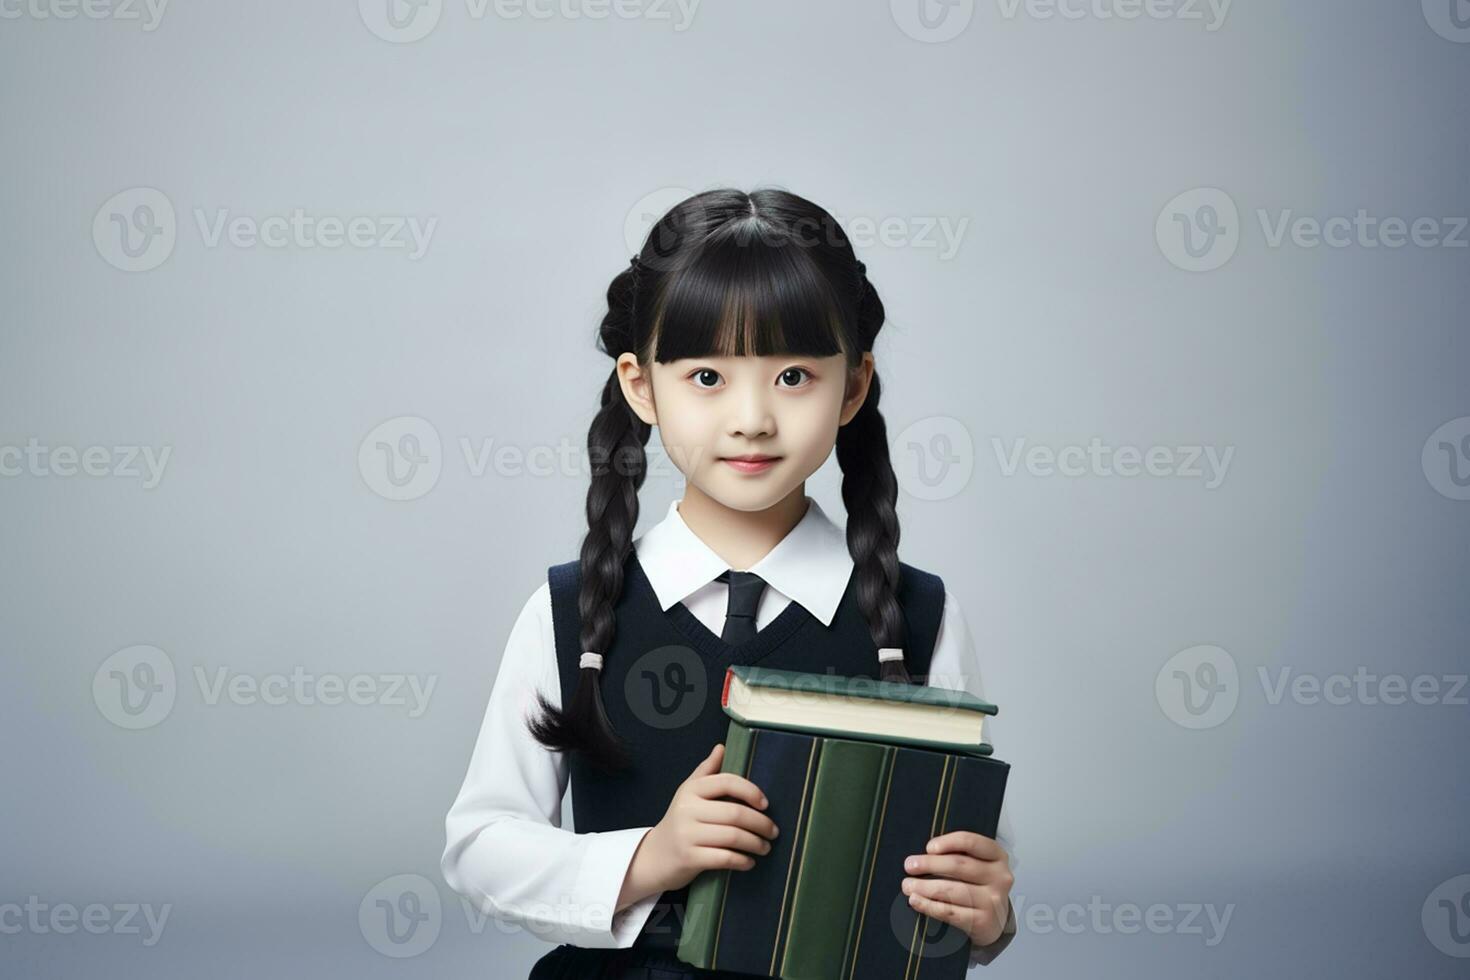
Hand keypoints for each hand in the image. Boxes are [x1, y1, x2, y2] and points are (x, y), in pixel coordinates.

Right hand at [622, 743, 780, 900]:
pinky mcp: (689, 858)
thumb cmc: (679, 822)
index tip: (766, 804)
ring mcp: (687, 834)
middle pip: (735, 813)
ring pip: (733, 836)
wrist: (654, 856)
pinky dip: (742, 861)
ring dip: (756, 843)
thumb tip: (722, 747)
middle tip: (773, 832)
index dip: (751, 791)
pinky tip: (749, 862)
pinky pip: (724, 858)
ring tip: (765, 847)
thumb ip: (707, 771)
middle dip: (761, 824)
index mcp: (691, 790)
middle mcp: (687, 809)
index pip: (727, 782)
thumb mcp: (688, 793)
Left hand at [900, 830, 1012, 947]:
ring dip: (925, 887)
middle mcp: (999, 877)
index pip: (971, 842)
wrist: (996, 920)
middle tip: (910, 865)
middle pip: (959, 866)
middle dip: (930, 864)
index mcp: (997, 856)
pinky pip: (950, 911)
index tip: (929, 847)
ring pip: (952, 890)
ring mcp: (993, 900)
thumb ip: (958, 854)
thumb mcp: (977, 864)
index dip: (948, 842)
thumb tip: (926, 855)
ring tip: (908, 885)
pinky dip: (929, 906)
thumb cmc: (979, 886)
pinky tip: (916, 900)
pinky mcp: (983, 921)